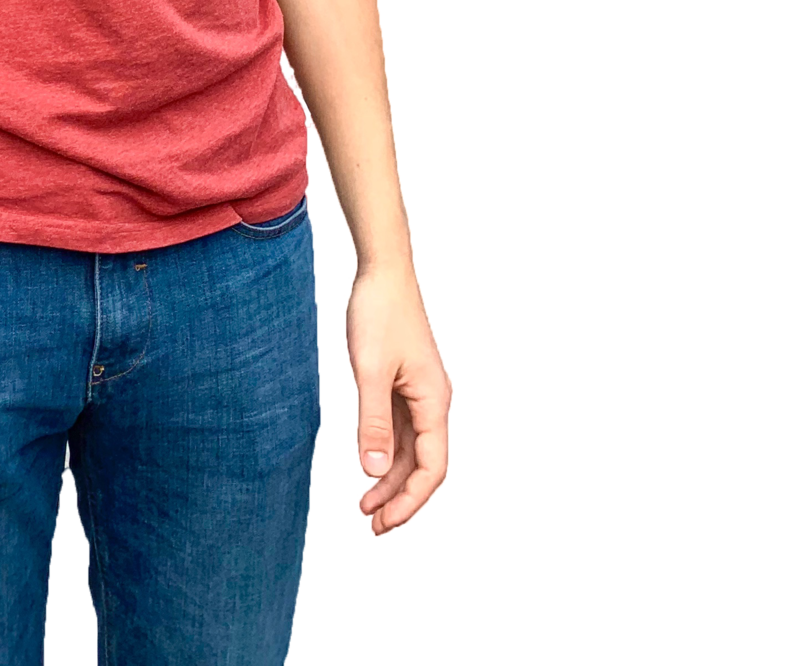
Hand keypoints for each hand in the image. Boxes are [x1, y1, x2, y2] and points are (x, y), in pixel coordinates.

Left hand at [346, 266, 451, 537]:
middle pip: (425, 465)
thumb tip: (373, 472)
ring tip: (364, 506)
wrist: (384, 269)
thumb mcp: (370, 370)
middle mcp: (433, 401)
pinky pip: (402, 431)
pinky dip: (387, 453)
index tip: (384, 523)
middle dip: (401, 499)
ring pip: (412, 450)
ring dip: (391, 480)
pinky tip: (368, 467)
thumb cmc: (378, 313)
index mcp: (434, 401)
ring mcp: (420, 393)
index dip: (410, 500)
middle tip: (372, 528)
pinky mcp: (405, 383)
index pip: (432, 467)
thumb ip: (373, 422)